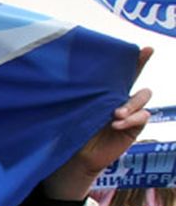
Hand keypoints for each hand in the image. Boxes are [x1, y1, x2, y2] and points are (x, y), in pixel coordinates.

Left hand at [44, 46, 152, 201]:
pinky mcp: (134, 127)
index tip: (146, 49)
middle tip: (123, 82)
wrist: (75, 156)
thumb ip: (78, 95)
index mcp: (106, 91)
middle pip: (137, 79)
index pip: (124, 72)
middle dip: (140, 74)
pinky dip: (132, 118)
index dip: (137, 59)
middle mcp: (121, 98)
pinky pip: (143, 117)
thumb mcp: (73, 108)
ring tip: (116, 113)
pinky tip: (117, 123)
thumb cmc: (70, 129)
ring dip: (132, 104)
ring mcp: (130, 112)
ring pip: (143, 97)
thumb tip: (59, 74)